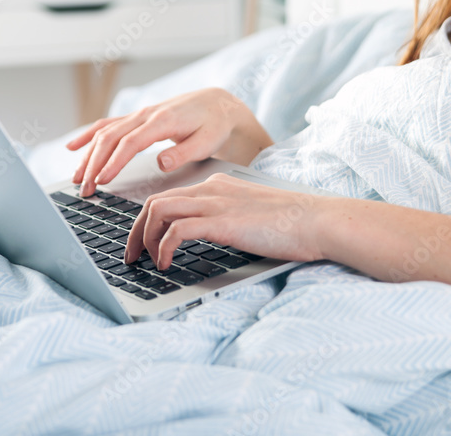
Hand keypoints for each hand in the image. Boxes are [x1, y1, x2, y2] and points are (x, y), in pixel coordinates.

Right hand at [66, 88, 272, 196]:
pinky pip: (107, 125)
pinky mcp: (137, 118)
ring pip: (105, 132)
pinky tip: (72, 147)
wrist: (218, 105)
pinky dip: (88, 135)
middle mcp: (146, 115)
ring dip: (88, 155)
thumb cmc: (214, 125)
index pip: (131, 142)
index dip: (114, 161)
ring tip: (77, 178)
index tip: (102, 180)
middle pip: (111, 138)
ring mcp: (139, 115)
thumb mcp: (207, 141)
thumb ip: (184, 153)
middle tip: (85, 189)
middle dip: (94, 164)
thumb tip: (161, 162)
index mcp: (163, 121)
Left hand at [124, 173, 328, 269]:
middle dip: (135, 230)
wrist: (318, 221)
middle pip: (155, 201)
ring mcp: (216, 203)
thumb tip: (210, 241)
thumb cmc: (294, 225)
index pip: (170, 196)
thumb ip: (228, 221)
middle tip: (131, 256)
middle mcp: (212, 189)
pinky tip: (166, 263)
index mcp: (218, 186)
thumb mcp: (252, 218)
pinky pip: (176, 230)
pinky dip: (163, 247)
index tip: (142, 242)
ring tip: (146, 261)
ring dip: (144, 238)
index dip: (148, 220)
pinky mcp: (222, 222)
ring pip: (158, 210)